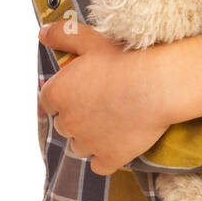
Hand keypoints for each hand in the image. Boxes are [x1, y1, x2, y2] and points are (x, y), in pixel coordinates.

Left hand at [37, 19, 171, 175]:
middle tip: (100, 103)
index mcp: (58, 94)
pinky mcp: (109, 158)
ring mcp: (88, 143)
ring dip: (88, 138)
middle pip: (63, 125)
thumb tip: (42, 34)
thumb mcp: (90, 39)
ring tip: (110, 123)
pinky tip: (118, 143)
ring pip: (78, 146)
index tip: (80, 91)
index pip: (47, 102)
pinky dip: (105, 157)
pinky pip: (99, 166)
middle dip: (76, 117)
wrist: (159, 84)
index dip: (63, 96)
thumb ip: (62, 35)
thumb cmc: (125, 59)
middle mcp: (67, 122)